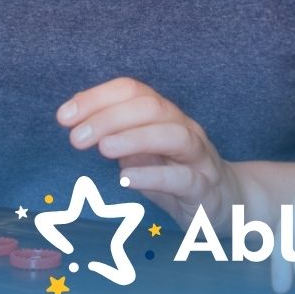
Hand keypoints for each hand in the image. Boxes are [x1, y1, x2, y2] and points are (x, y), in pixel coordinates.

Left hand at [57, 77, 239, 228]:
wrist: (230, 203)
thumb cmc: (177, 176)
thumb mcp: (143, 154)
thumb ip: (117, 137)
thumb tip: (76, 122)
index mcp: (165, 115)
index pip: (132, 91)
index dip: (97, 98)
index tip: (64, 116)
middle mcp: (184, 128)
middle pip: (151, 107)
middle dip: (109, 117)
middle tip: (76, 137)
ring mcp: (198, 157)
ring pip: (173, 135)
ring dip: (134, 138)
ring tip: (103, 149)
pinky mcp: (205, 189)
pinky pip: (184, 178)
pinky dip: (154, 176)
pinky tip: (126, 179)